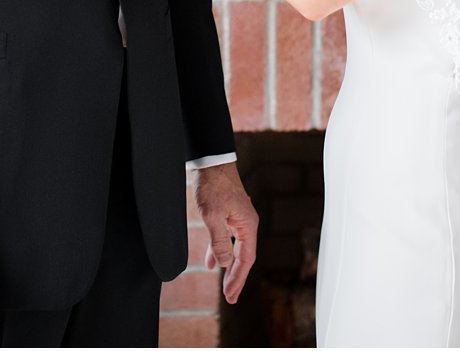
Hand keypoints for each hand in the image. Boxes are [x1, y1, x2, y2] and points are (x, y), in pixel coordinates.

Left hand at [193, 161, 257, 303]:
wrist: (211, 162)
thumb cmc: (213, 186)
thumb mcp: (213, 216)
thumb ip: (219, 242)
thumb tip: (225, 265)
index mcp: (248, 226)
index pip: (246, 259)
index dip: (238, 279)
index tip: (230, 296)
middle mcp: (246, 224)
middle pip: (243, 257)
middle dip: (236, 277)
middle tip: (229, 297)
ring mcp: (238, 219)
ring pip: (235, 249)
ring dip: (229, 267)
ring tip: (224, 286)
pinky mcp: (228, 214)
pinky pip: (227, 239)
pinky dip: (221, 251)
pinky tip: (213, 262)